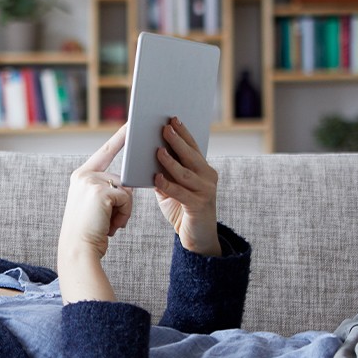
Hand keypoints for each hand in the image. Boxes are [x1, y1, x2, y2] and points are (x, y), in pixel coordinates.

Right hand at [58, 125, 133, 302]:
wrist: (78, 249)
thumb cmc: (90, 231)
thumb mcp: (96, 205)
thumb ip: (108, 190)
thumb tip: (128, 186)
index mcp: (81, 175)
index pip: (105, 152)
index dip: (120, 138)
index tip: (132, 122)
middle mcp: (84, 175)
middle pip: (121, 179)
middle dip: (122, 202)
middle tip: (106, 221)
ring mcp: (91, 182)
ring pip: (126, 189)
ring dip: (124, 210)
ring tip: (107, 224)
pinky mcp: (101, 192)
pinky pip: (127, 198)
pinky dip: (124, 215)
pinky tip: (110, 226)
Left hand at [153, 117, 220, 255]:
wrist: (197, 238)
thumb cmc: (182, 209)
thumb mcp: (171, 188)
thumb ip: (164, 173)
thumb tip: (148, 155)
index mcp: (203, 169)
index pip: (193, 147)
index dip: (183, 133)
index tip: (173, 118)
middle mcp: (208, 177)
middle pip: (191, 155)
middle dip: (177, 140)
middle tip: (165, 127)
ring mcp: (206, 191)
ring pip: (185, 173)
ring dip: (170, 161)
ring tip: (158, 150)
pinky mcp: (199, 206)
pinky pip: (181, 192)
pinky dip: (168, 184)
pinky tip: (156, 177)